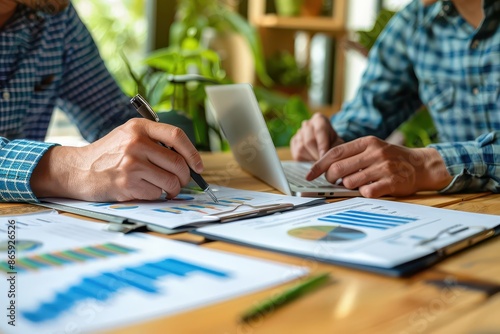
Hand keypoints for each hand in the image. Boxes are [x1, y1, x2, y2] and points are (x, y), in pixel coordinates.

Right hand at [31, 119, 202, 200]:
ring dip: (173, 188)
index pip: (176, 136)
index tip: (198, 165)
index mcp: (139, 127)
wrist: (79, 169)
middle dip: (185, 176)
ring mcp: (131, 164)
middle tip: (182, 180)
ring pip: (171, 180)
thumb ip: (155, 141)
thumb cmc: (109, 154)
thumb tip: (188, 160)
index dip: (193, 153)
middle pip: (177, 162)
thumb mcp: (129, 136)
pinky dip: (156, 195)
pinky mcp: (127, 184)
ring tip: (167, 188)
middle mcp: (136, 143)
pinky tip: (146, 190)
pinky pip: (157, 193)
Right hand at [290, 112, 342, 160]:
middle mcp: (307, 124)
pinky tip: (312, 159)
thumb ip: (335, 148)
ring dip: (311, 157)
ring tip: (319, 161)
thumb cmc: (333, 142)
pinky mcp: (293, 142)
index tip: (324, 156)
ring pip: (302, 147)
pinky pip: (297, 153)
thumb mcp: (338, 143)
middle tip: (323, 163)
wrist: (325, 143)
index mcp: (319, 119)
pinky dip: (305, 159)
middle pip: (309, 140)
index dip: (322, 145)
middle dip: (317, 154)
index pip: (320, 130)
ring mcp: (298, 133)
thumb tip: (329, 158)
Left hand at [306, 136, 452, 197]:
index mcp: (366, 142)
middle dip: (331, 178)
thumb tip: (326, 169)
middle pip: (338, 169)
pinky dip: (363, 193)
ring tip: (358, 184)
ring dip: (348, 187)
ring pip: (349, 182)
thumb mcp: (372, 149)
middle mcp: (374, 152)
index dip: (319, 165)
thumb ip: (352, 155)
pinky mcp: (391, 182)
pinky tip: (370, 189)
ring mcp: (383, 167)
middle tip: (335, 182)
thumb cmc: (390, 158)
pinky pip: (366, 192)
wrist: (421, 165)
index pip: (334, 153)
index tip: (309, 175)